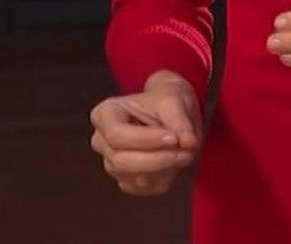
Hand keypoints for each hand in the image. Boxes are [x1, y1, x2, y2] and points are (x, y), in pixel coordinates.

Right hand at [87, 70, 202, 195]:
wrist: (169, 115)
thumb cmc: (166, 102)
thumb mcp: (175, 100)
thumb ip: (180, 119)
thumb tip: (188, 141)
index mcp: (105, 114)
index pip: (116, 135)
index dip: (146, 140)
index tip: (174, 138)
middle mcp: (102, 141)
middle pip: (120, 161)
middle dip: (157, 159)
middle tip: (187, 151)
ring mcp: (112, 163)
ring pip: (133, 178)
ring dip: (163, 169)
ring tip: (185, 153)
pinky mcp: (126, 181)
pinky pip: (145, 189)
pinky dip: (164, 179)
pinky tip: (175, 163)